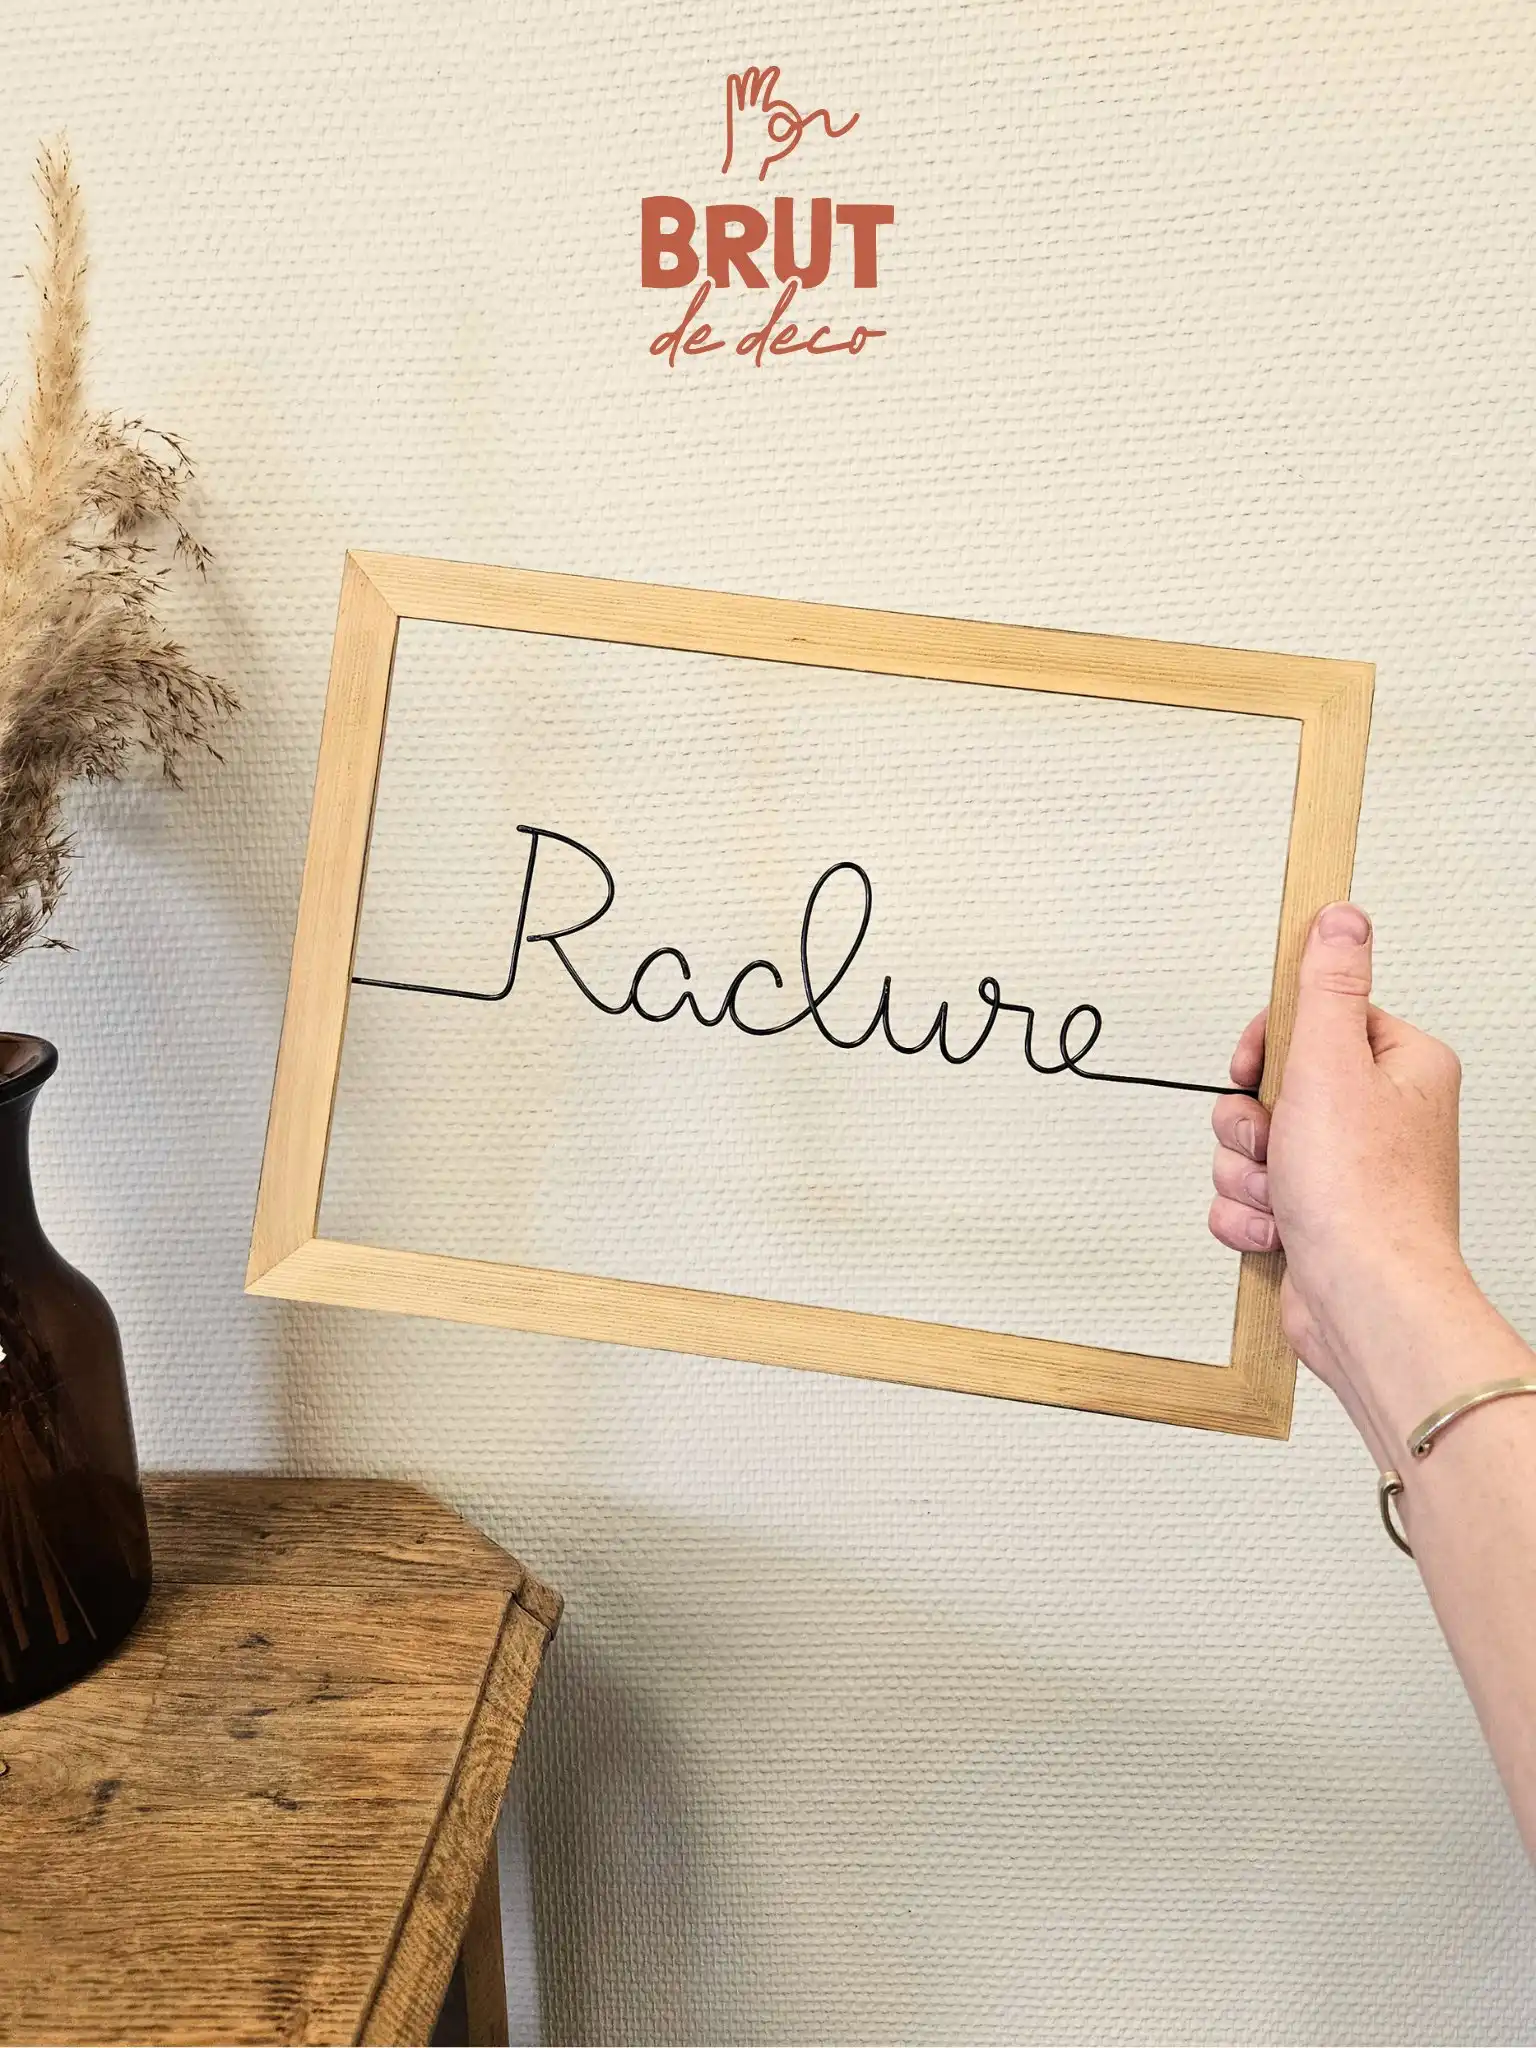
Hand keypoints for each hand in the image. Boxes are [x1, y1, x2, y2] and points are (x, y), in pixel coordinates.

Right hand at [1209, 903, 1482, 1461]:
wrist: (1363, 1303)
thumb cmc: (1365, 1200)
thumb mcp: (1333, 1065)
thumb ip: (1328, 987)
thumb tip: (1341, 920)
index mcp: (1401, 1069)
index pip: (1312, 1023)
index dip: (1270, 1049)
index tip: (1262, 1072)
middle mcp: (1380, 1118)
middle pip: (1271, 1087)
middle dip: (1252, 1124)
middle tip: (1279, 1143)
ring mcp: (1346, 1171)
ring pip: (1252, 1145)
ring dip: (1247, 1174)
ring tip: (1284, 1197)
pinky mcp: (1315, 1217)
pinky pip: (1247, 1197)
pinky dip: (1249, 1215)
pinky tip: (1279, 1230)